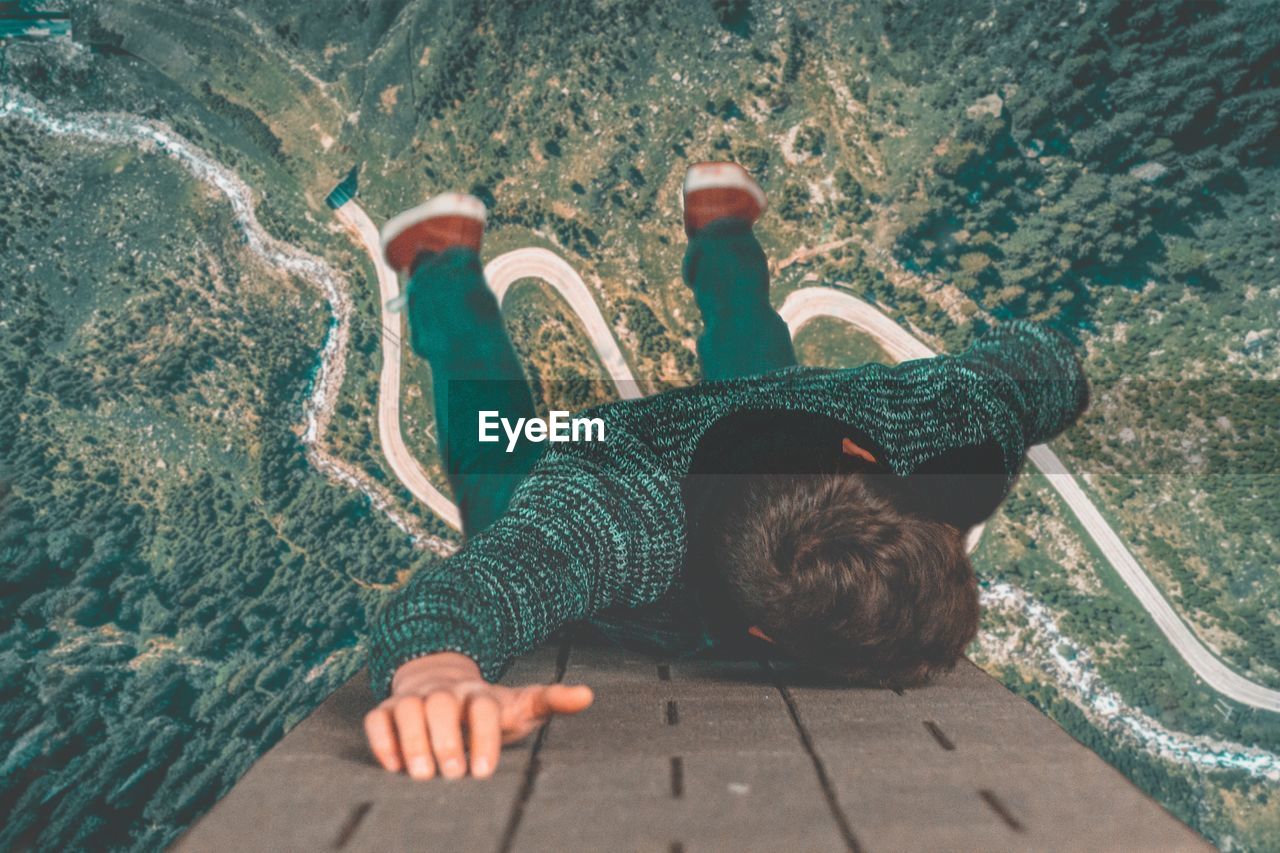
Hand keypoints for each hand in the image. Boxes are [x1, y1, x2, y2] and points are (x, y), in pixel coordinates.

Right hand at [363, 652, 592, 779]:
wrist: (442, 683)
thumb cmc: (487, 708)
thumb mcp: (520, 704)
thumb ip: (551, 701)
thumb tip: (589, 695)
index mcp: (480, 694)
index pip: (484, 709)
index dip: (485, 737)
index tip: (484, 772)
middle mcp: (446, 692)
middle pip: (442, 704)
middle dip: (447, 739)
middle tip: (453, 775)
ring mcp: (415, 698)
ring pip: (408, 708)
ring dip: (413, 740)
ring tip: (421, 776)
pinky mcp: (388, 709)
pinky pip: (378, 718)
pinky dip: (382, 740)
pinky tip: (392, 766)